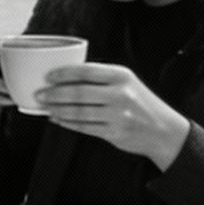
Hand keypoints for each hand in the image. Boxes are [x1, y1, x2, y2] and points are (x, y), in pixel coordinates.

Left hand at [36, 63, 192, 170]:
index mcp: (121, 76)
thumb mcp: (127, 83)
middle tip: (40, 94)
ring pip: (78, 111)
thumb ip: (102, 78)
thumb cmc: (141, 104)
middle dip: (55, 94)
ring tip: (45, 107)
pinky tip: (58, 119)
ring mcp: (117, 115)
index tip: (48, 76)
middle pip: (79, 93)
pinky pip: (84, 127)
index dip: (64, 73)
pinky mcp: (113, 132)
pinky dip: (68, 123)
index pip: (86, 71)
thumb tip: (67, 76)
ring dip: (58, 109)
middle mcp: (119, 94)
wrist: (163, 130)